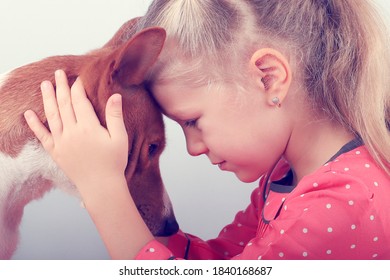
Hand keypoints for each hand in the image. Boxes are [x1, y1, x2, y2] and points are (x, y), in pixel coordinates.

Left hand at [24, 70, 128, 197]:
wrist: (101, 186)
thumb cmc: (114, 162)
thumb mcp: (120, 138)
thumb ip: (115, 116)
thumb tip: (115, 95)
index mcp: (89, 128)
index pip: (80, 101)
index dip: (78, 88)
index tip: (78, 78)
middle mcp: (72, 132)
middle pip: (64, 104)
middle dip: (61, 87)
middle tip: (58, 73)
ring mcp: (61, 142)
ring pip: (52, 116)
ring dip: (47, 99)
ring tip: (44, 84)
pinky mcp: (56, 152)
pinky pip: (42, 136)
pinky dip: (34, 124)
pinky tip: (28, 114)